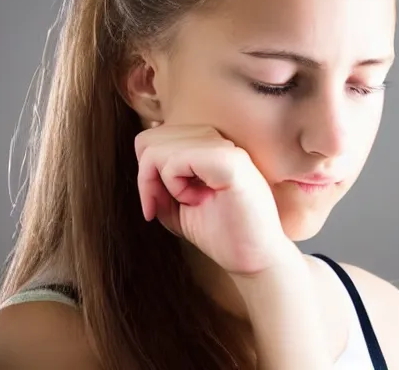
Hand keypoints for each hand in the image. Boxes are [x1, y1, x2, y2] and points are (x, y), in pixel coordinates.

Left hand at [134, 123, 295, 276]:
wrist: (256, 261)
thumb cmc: (222, 234)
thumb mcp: (176, 207)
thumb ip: (156, 184)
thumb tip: (142, 165)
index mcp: (206, 146)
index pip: (154, 137)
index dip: (145, 172)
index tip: (151, 205)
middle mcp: (216, 140)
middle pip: (151, 138)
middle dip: (145, 177)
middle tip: (159, 205)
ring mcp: (224, 148)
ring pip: (159, 147)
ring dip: (162, 182)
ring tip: (187, 201)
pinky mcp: (229, 162)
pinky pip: (177, 160)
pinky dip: (175, 185)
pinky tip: (195, 201)